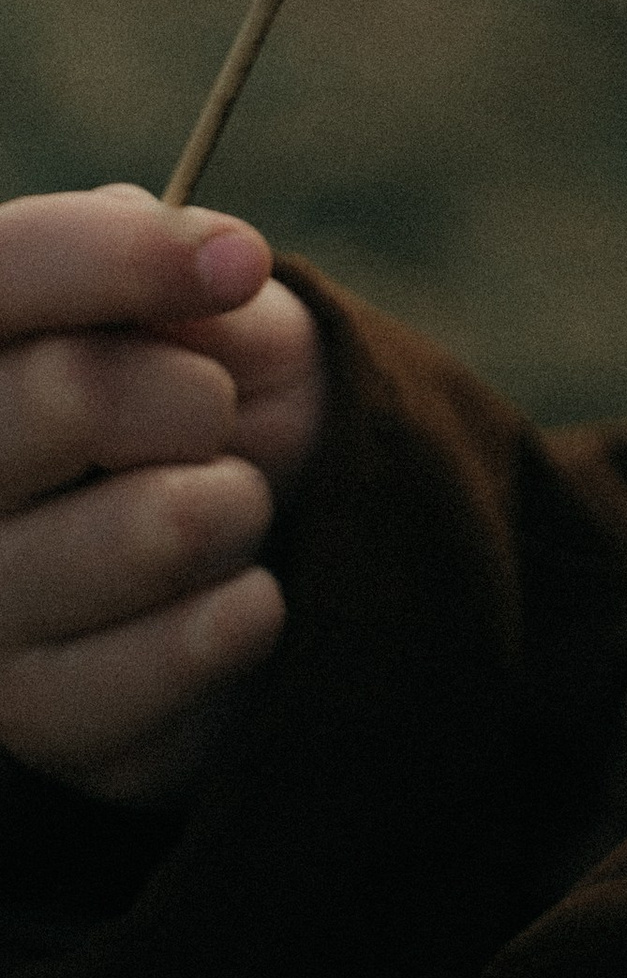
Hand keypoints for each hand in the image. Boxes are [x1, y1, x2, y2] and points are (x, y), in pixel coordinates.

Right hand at [0, 187, 325, 807]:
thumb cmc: (201, 407)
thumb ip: (183, 270)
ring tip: (216, 515)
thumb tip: (216, 263)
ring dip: (236, 504)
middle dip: (198, 394)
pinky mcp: (40, 720)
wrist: (238, 559)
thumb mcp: (206, 313)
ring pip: (162, 524)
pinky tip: (218, 601)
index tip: (239, 264)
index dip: (122, 257)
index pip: (5, 269)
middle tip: (210, 420)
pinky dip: (251, 604)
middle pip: (75, 390)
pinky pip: (203, 637)